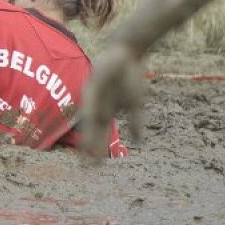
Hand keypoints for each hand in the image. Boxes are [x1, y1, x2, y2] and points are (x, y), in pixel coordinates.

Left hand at [78, 42, 147, 159]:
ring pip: (88, 121)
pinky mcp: (92, 86)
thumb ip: (136, 123)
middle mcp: (97, 107)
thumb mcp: (135, 105)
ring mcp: (93, 97)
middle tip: (85, 168)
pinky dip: (90, 114)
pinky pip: (90, 102)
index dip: (98, 150)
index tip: (96, 167)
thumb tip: (139, 143)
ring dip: (87, 137)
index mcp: (107, 112)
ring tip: (85, 154)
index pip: (101, 135)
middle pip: (91, 132)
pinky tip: (88, 124)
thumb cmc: (131, 79)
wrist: (128, 56)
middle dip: (89, 150)